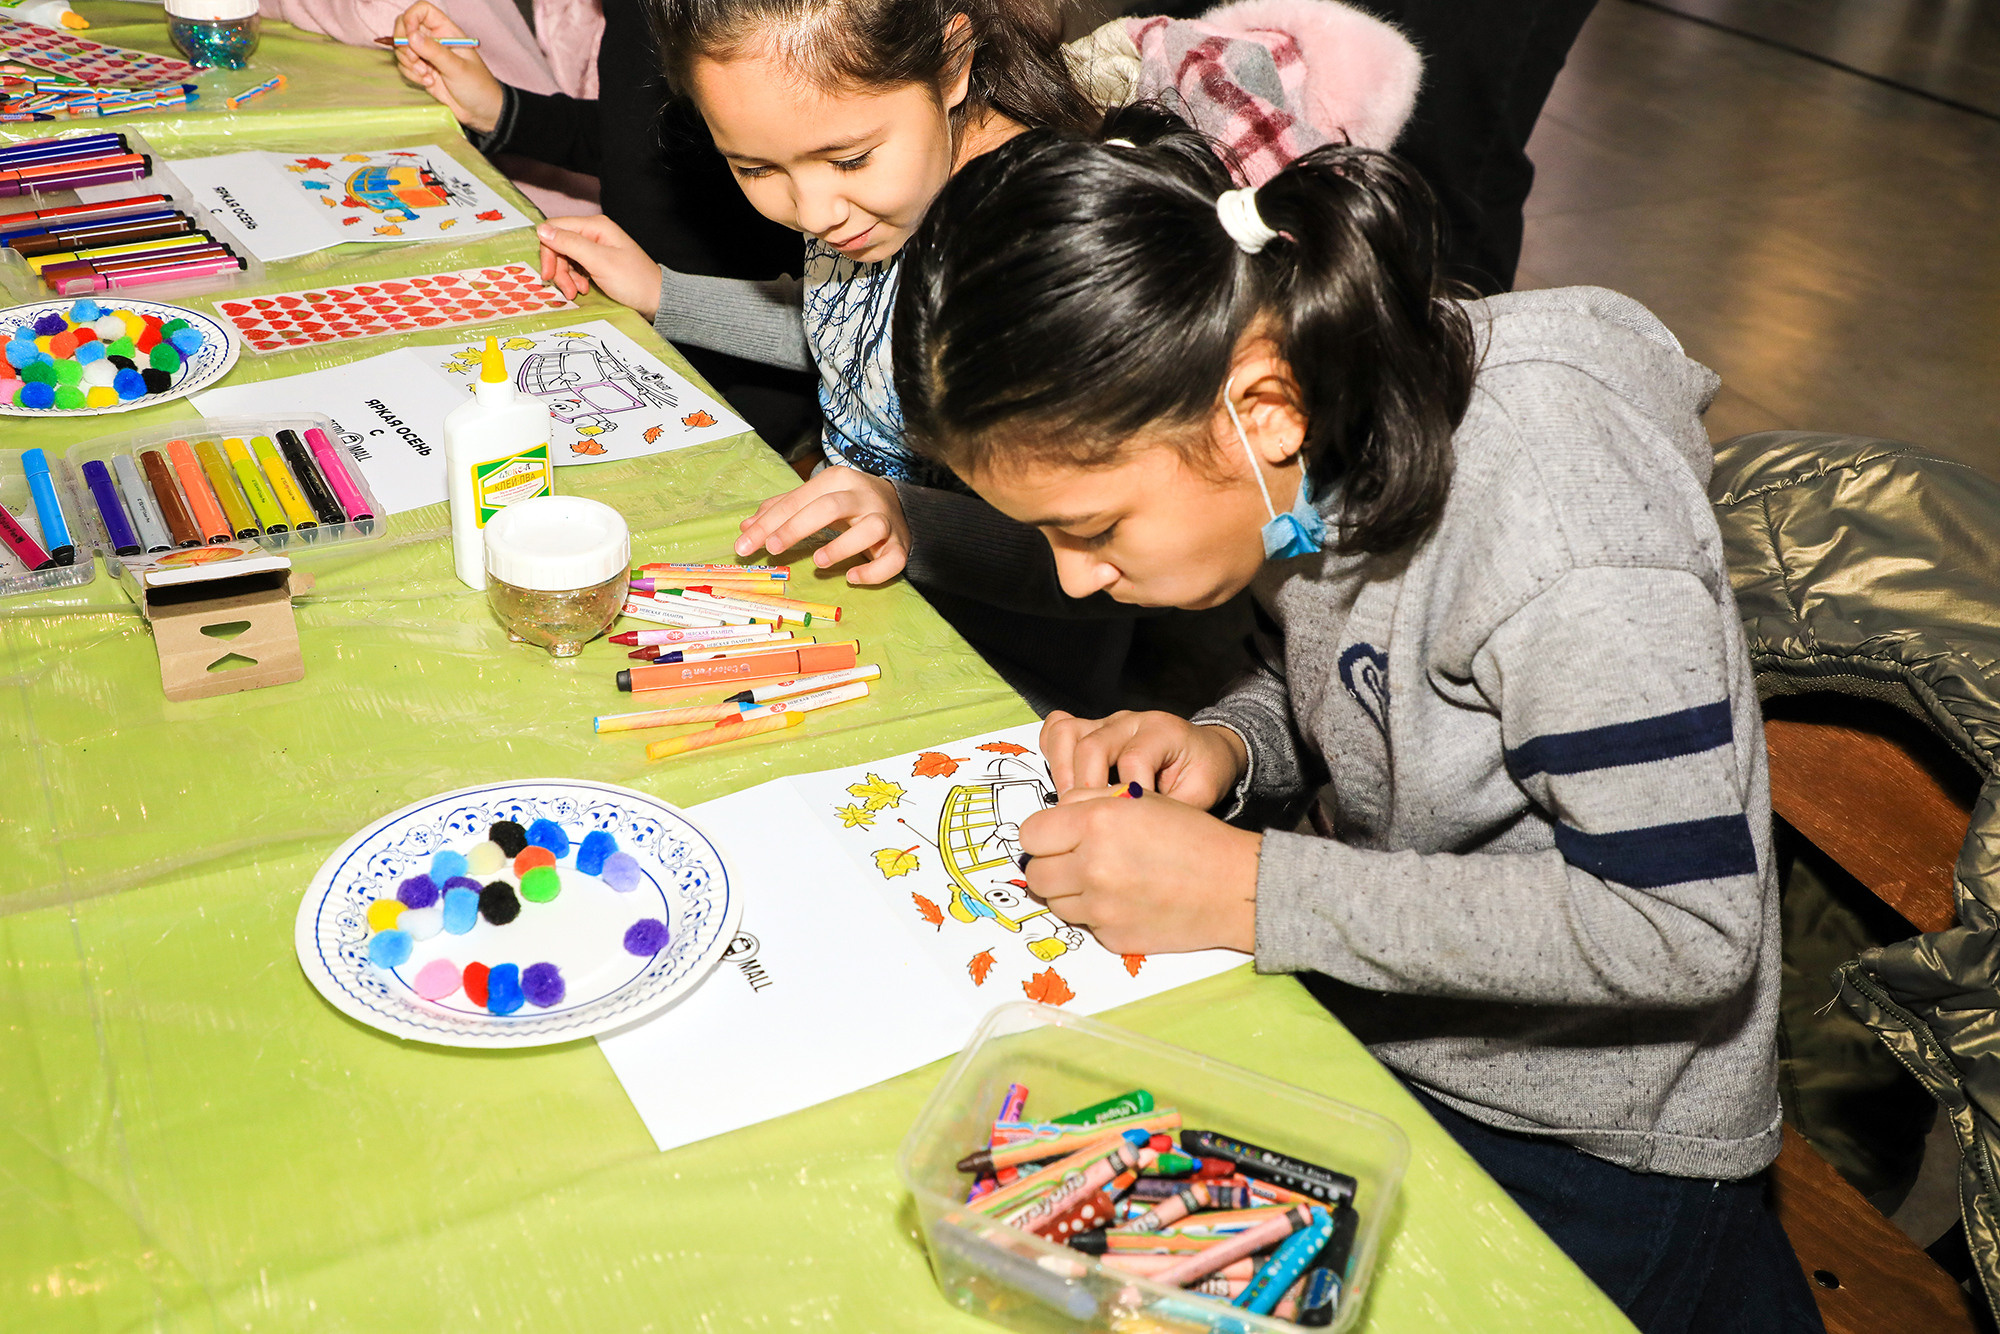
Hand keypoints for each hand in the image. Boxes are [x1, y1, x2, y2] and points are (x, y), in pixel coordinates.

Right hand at [392, 2, 503, 133]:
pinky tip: (428, 83)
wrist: (481, 112)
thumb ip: (434, 52)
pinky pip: (405, 65)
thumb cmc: (477, 86)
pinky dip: (411, 74)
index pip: (421, 10)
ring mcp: (426, 55)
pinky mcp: (421, 70)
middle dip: (404, 44)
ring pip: (402, 48)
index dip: (411, 18)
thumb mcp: (457, 68)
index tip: (410, 36)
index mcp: (446, 30)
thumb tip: (411, 36)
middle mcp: (434, 39)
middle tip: (415, 60)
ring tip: (427, 76)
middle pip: (404, 27)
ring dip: (408, 63)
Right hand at [535, 216, 662, 313]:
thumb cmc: (634, 281)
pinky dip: (575, 280)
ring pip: (565, 258)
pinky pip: (575, 268)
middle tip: (565, 288)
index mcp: (594, 226)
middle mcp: (593, 233)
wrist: (656, 300)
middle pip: (558, 245)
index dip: (547, 250)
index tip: (549, 273)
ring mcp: (595, 248)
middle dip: (558, 268)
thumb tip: (542, 229)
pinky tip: (583, 290)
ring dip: (566, 277)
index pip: (555, 228)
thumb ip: (571, 244)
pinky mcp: (597, 262)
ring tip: (576, 292)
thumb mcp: (599, 261)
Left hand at [735, 466, 909, 584]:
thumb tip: (745, 527)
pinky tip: (852, 578)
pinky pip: (893, 560)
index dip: (770, 522)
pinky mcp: (901, 545)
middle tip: (771, 549)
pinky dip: (873, 572)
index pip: (798, 499)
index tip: (746, 544)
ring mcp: (885, 520)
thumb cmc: (847, 504)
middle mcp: (862, 496)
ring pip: (870, 529)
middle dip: (796, 528)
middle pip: (829, 507)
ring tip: (818, 562)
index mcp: (837, 480)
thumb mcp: (815, 498)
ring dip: (842, 547)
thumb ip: (782, 509)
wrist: (899, 506)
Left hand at [1019, 789, 1259, 954]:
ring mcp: (1101, 908)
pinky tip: (1124, 900)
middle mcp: (1093, 867)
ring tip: (1104, 878)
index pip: (1030, 835)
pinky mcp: (1112, 937)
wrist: (1231, 887)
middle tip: (1076, 859)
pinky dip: (1095, 914)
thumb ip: (1087, 801)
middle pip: (1035, 874)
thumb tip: (1051, 817)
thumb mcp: (1139, 799)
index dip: (1043, 835)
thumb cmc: (1190, 837)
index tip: (1056, 836)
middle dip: (1050, 865)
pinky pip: (1084, 924)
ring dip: (1069, 891)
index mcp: (1096, 823)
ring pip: (1055, 903)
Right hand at [1040, 710, 1246, 809]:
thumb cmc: (1203, 771)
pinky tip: (1064, 784)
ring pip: (1067, 732)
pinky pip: (1058, 729)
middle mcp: (1130, 721)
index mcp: (1162, 732)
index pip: (1133, 760)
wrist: (1206, 750)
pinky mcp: (1091, 729)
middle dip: (1087, 788)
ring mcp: (1106, 722)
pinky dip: (1053, 754)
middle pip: (1092, 746)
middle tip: (1089, 822)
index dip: (1127, 795)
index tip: (1129, 824)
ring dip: (1062, 772)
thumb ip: (1174, 810)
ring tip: (1072, 806)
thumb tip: (1139, 836)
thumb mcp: (1202, 792)